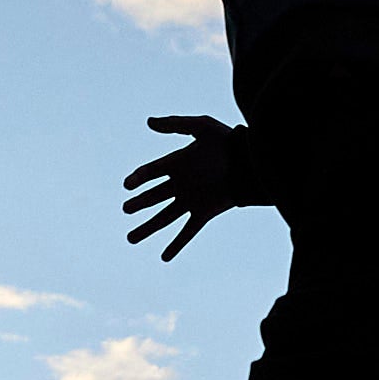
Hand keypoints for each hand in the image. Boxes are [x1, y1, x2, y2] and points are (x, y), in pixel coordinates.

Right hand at [124, 114, 262, 260]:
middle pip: (154, 197)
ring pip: (164, 218)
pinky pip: (187, 231)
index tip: (128, 185)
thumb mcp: (202, 127)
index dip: (138, 178)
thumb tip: (149, 122)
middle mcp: (183, 183)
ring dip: (148, 229)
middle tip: (126, 209)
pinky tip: (164, 257)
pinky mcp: (204, 213)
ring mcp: (192, 200)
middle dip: (139, 204)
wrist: (252, 164)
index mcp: (179, 163)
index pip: (151, 172)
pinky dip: (176, 245)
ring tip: (131, 239)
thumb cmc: (229, 143)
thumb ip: (176, 124)